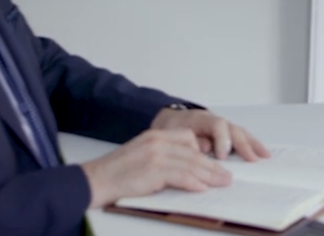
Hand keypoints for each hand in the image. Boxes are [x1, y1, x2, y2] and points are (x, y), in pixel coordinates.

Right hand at [80, 129, 232, 207]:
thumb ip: (162, 157)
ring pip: (190, 164)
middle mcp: (157, 141)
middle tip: (227, 176)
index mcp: (154, 135)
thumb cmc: (117, 171)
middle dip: (212, 166)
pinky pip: (180, 175)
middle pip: (193, 152)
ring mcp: (155, 155)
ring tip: (223, 183)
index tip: (215, 164)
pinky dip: (193, 182)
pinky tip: (203, 188)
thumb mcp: (141, 155)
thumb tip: (184, 170)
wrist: (96, 179)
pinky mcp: (152, 169)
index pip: (187, 139)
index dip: (204, 153)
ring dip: (209, 175)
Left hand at [150, 108, 269, 161]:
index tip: (222, 156)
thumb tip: (206, 147)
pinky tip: (262, 153)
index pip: (216, 125)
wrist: (168, 120)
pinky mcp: (225, 133)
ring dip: (252, 144)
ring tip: (265, 155)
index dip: (222, 139)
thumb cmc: (169, 128)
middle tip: (251, 159)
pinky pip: (240, 137)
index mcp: (199, 118)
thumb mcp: (171, 134)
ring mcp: (220, 126)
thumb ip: (186, 140)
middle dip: (243, 144)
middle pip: (232, 128)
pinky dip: (251, 144)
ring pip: (239, 131)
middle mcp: (213, 120)